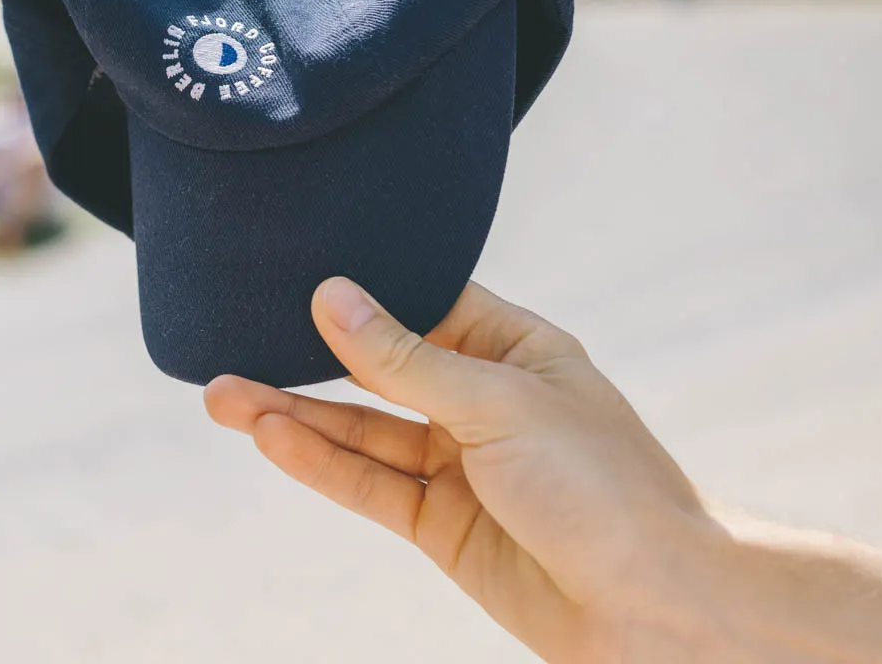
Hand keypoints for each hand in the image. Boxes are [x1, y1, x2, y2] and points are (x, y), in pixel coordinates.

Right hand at [205, 279, 715, 661]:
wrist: (658, 608)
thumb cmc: (606, 488)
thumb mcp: (499, 405)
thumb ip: (405, 358)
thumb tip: (333, 295)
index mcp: (518, 348)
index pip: (426, 301)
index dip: (363, 289)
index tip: (293, 272)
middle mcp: (486, 400)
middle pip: (381, 368)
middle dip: (309, 356)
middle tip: (235, 336)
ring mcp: (463, 465)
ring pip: (364, 430)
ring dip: (295, 415)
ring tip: (222, 397)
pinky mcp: (445, 526)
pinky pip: (371, 485)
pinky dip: (320, 464)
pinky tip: (270, 438)